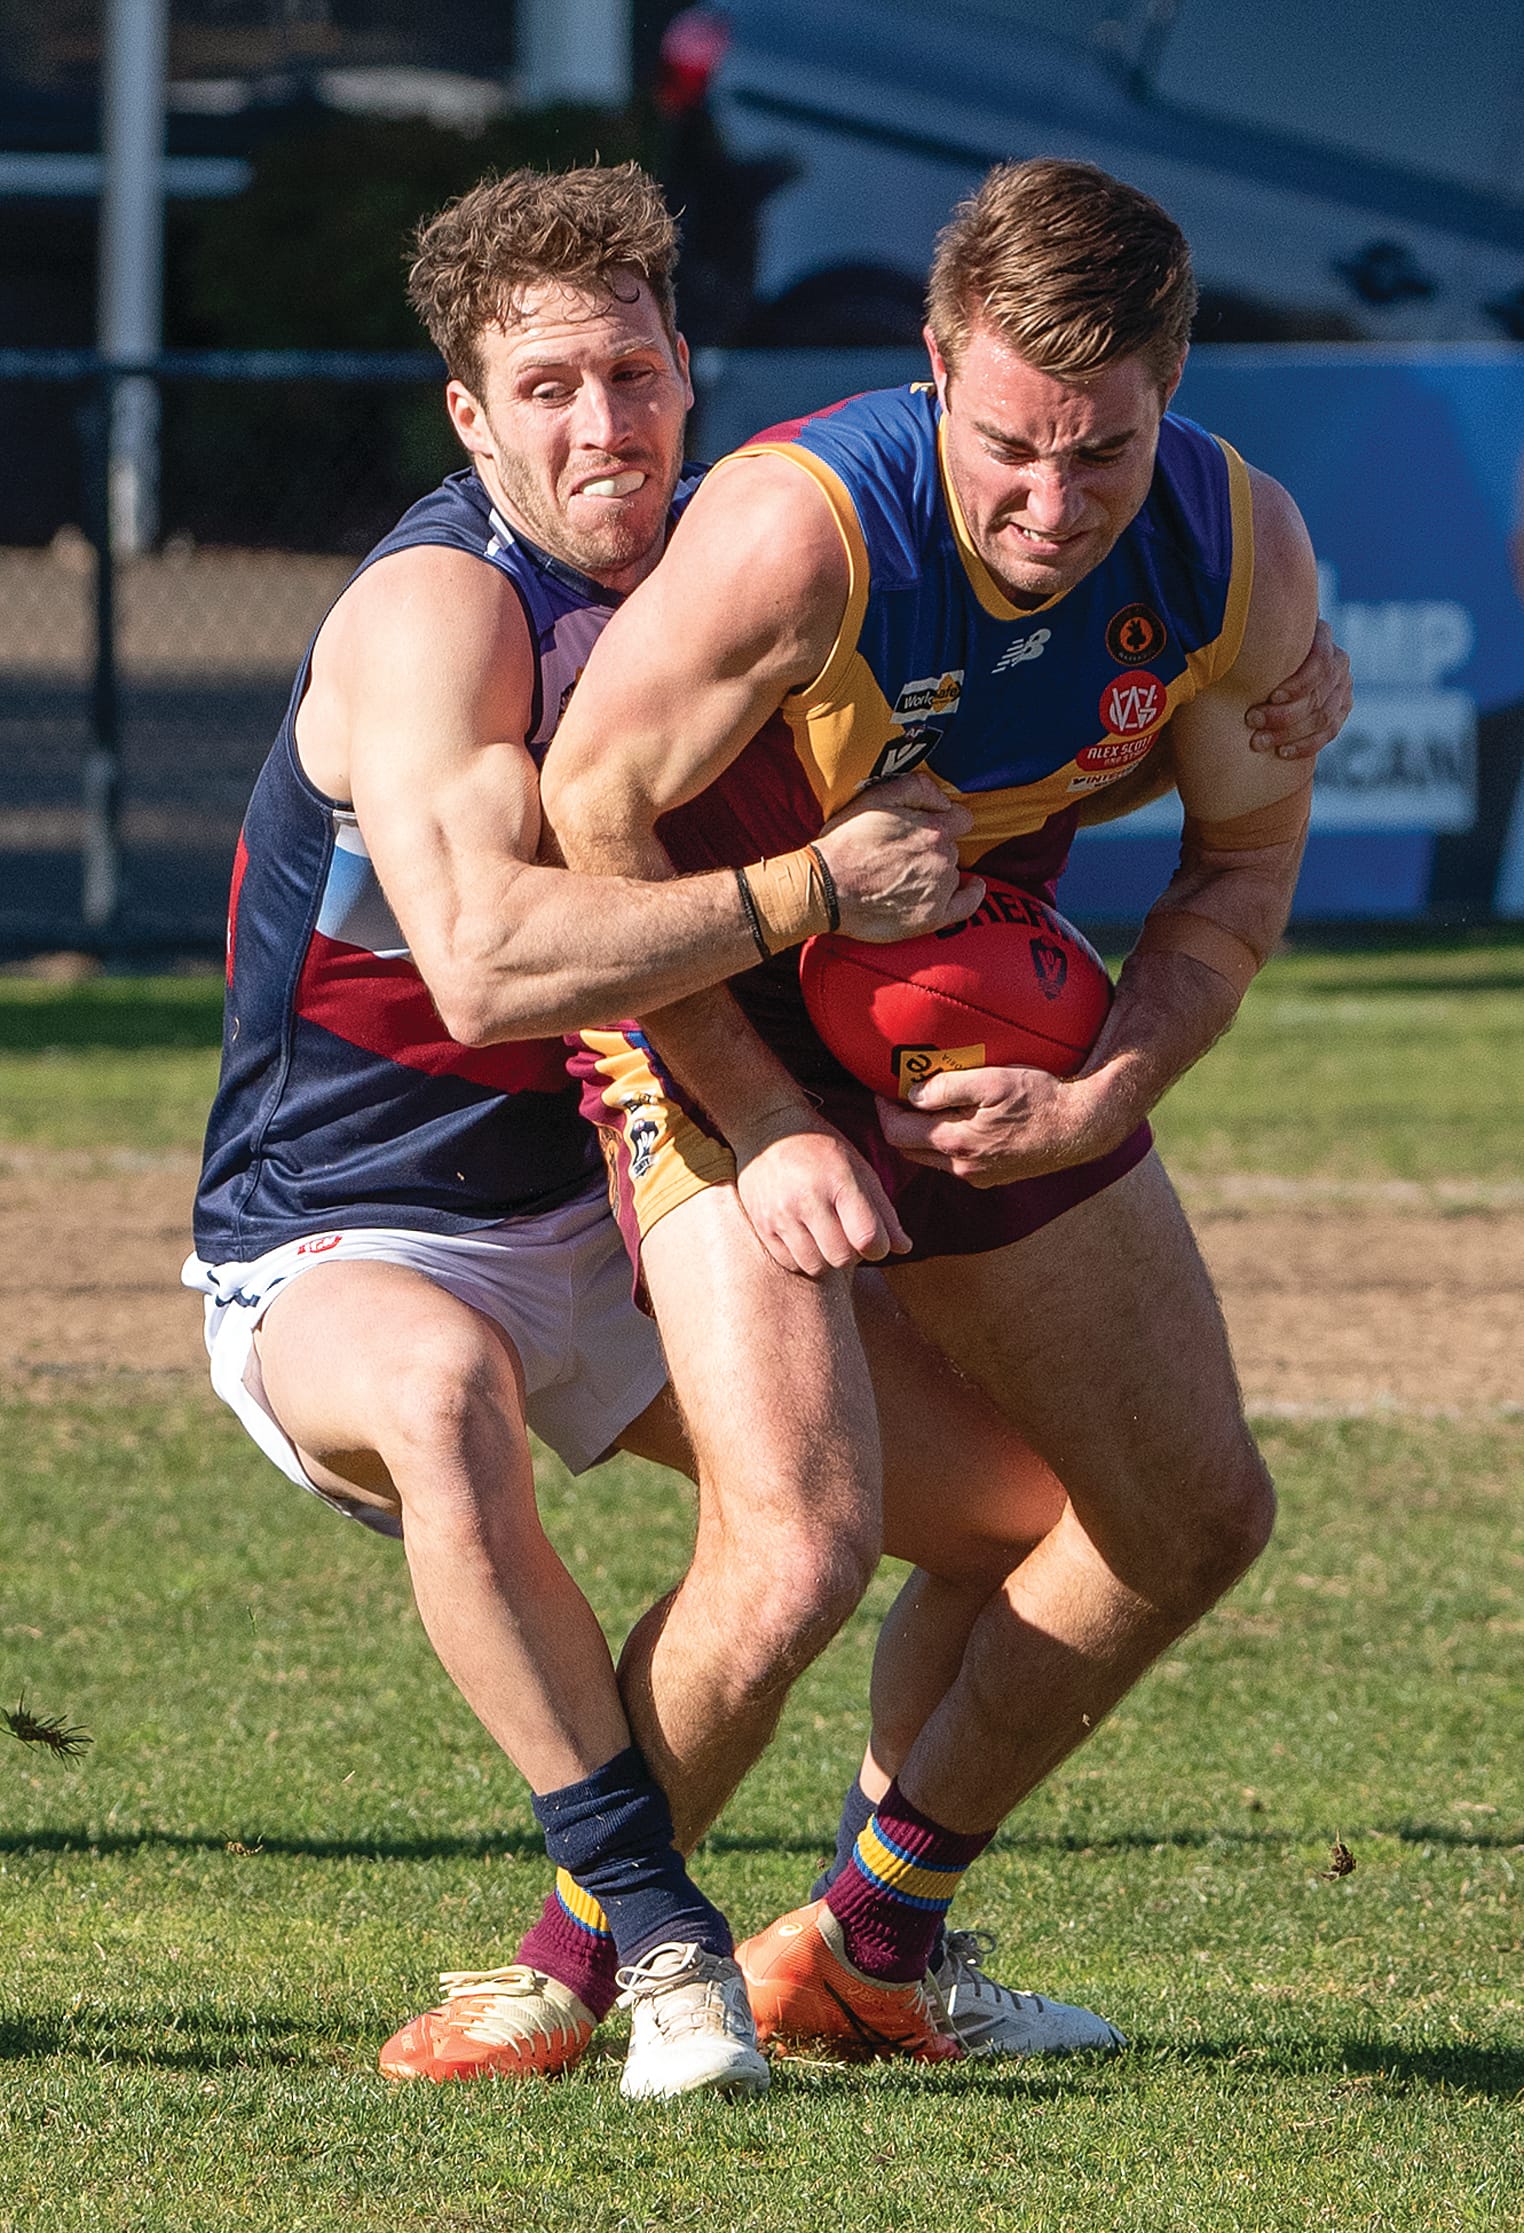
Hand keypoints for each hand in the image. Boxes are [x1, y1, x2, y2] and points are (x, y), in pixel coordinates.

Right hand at [732, 1104, 909, 1274]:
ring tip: (825, 1236)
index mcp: (840, 1181)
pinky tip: (804, 1236)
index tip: (874, 1241)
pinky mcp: (760, 1224)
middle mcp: (807, 1199)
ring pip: (815, 1266)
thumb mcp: (860, 1170)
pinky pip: (789, 1262)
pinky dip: (802, 1257)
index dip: (878, 1248)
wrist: (768, 1128)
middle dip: (852, 1254)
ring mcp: (780, 1213)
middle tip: (848, 1236)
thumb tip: (904, 1248)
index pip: (868, 1238)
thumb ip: (884, 1211)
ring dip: (826, 1258)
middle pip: (841, 1257)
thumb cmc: (822, 1150)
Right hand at [815, 771, 984, 941]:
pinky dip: (971, 895)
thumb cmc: (845, 842)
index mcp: (933, 828)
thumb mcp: (876, 797)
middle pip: (952, 847)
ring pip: (952, 873)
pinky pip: (966, 906)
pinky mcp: (931, 917)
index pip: (961, 819)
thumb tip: (944, 799)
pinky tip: (971, 887)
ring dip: (938, 870)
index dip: (946, 820)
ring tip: (907, 875)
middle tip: (904, 853)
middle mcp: (942, 857)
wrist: (825, 888)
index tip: (932, 825)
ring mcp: (939, 889)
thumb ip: (917, 788)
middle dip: (934, 846)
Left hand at [876, 1064, 1123, 1185]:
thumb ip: (947, 1087)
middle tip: (900, 1098)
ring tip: (928, 1108)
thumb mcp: (992, 1080)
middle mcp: (962, 1168)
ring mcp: (978, 1177)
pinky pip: (955, 1164)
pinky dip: (946, 1145)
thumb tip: (911, 1094)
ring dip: (922, 1137)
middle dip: (898, 1125)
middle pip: (908, 1151)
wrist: (1081, 1128)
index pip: (896, 1134)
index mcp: (956, 1143)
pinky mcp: (992, 1178)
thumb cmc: (1040, 1098)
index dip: (883, 1111)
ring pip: (931, 1160)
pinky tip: (959, 1123)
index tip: (883, 1090)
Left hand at [1246, 617, 1351, 759]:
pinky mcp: (1341, 709)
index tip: (1271, 696)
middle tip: (1251, 721)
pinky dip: (1305, 746)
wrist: (1270, 666)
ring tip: (1259, 741)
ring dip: (1289, 733)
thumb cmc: (1256, 649)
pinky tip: (1281, 752)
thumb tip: (1230, 644)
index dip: (1298, 684)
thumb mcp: (1257, 639)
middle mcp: (1338, 661)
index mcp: (1322, 636)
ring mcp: (1343, 687)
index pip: (1320, 662)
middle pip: (1318, 695)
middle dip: (1284, 714)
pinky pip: (1329, 733)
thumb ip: (1255, 640)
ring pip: (1323, 718)